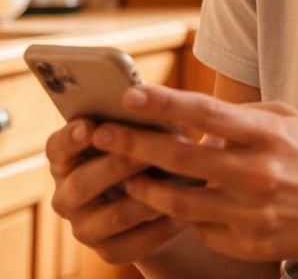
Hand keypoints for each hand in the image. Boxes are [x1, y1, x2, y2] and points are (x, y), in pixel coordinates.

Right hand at [46, 118, 186, 264]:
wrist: (169, 198)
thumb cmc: (155, 149)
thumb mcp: (146, 131)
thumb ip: (142, 119)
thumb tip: (153, 100)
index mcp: (69, 159)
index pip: (57, 147)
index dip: (70, 138)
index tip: (89, 126)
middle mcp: (68, 196)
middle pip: (82, 182)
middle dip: (117, 165)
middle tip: (148, 152)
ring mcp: (86, 227)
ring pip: (114, 214)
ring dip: (148, 197)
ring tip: (180, 180)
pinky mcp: (111, 252)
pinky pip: (136, 242)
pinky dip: (163, 225)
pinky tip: (186, 211)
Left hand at [90, 85, 297, 261]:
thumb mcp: (290, 119)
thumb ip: (242, 119)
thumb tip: (196, 123)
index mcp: (268, 133)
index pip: (205, 112)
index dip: (163, 103)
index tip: (130, 95)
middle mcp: (256, 172)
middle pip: (179, 157)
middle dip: (133, 145)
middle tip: (101, 135)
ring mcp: (250, 212)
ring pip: (178, 201)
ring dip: (146, 186)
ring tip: (127, 174)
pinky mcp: (248, 244)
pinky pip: (200, 228)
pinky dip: (184, 213)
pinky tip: (174, 202)